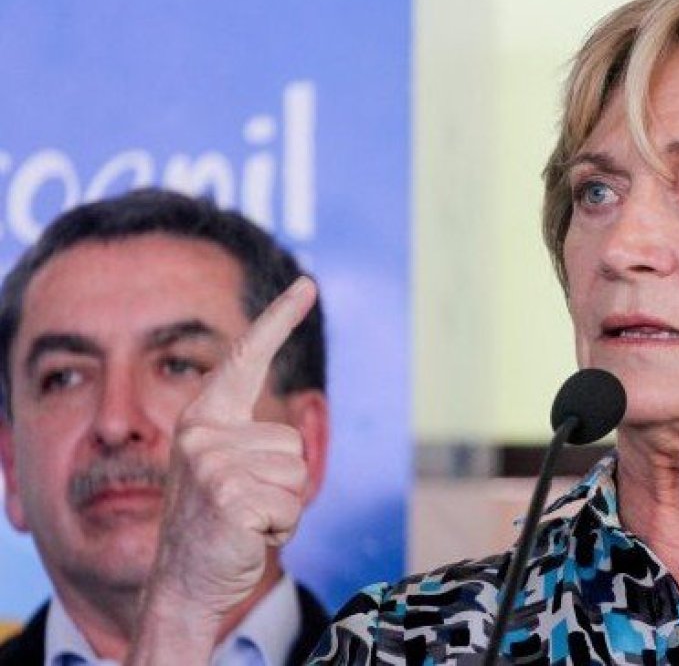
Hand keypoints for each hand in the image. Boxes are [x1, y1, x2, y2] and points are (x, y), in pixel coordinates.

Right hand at [130, 277, 317, 660]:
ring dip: (282, 508)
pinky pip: (291, 507)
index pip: (246, 358)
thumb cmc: (218, 524)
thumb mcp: (232, 472)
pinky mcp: (228, 496)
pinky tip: (246, 536)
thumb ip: (254, 444)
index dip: (278, 318)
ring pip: (297, 475)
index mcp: (205, 418)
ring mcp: (211, 464)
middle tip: (245, 506)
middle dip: (283, 484)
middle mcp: (202, 433)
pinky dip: (280, 529)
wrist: (184, 581)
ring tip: (244, 520)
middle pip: (293, 444)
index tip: (307, 284)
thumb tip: (293, 441)